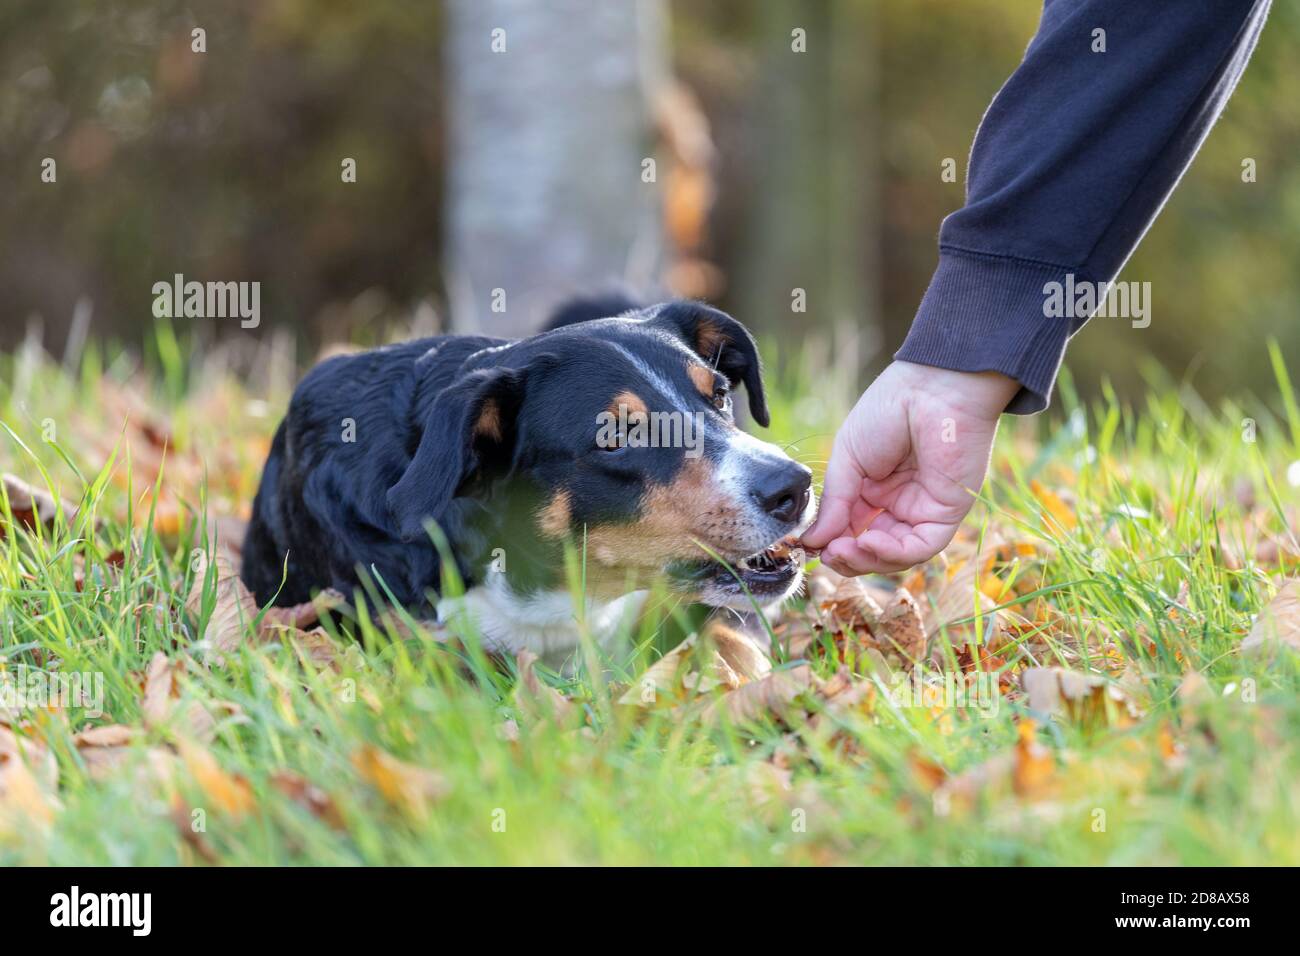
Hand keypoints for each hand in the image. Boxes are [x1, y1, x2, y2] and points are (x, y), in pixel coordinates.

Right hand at [801, 360, 1018, 575]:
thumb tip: (811, 542)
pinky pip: (920, 547)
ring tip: (843, 550)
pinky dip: (893, 554)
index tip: (809, 546)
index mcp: (874, 489)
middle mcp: (899, 504)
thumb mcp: (847, 459)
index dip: (830, 542)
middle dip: (847, 558)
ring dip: (867, 560)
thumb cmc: (888, 411)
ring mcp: (923, 510)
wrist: (932, 388)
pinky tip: (869, 543)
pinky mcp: (946, 513)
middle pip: (872, 549)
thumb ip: (834, 503)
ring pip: (896, 555)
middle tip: (826, 554)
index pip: (850, 529)